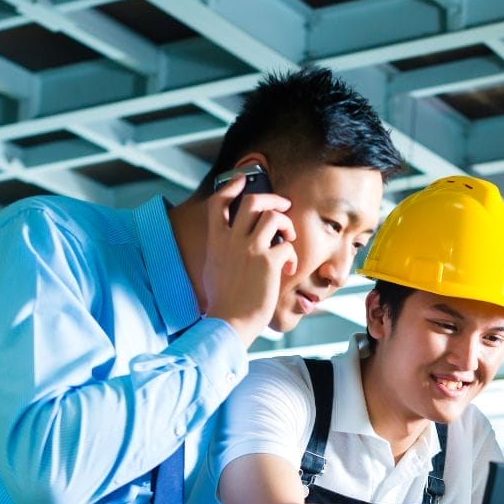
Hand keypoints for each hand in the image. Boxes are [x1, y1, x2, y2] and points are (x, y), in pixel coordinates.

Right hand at [201, 172, 297, 346]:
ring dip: (286, 224)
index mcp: (216, 241)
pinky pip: (287, 246)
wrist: (229, 322)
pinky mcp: (268, 262)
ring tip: (288, 238)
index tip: (242, 180)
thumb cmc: (222, 301)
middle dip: (272, 199)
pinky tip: (287, 269)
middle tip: (283, 206)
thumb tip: (226, 239)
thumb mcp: (212, 267)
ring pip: (273, 217)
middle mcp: (232, 240)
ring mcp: (250, 249)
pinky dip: (291, 255)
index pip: (218, 202)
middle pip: (252, 201)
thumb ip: (220, 249)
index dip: (231, 186)